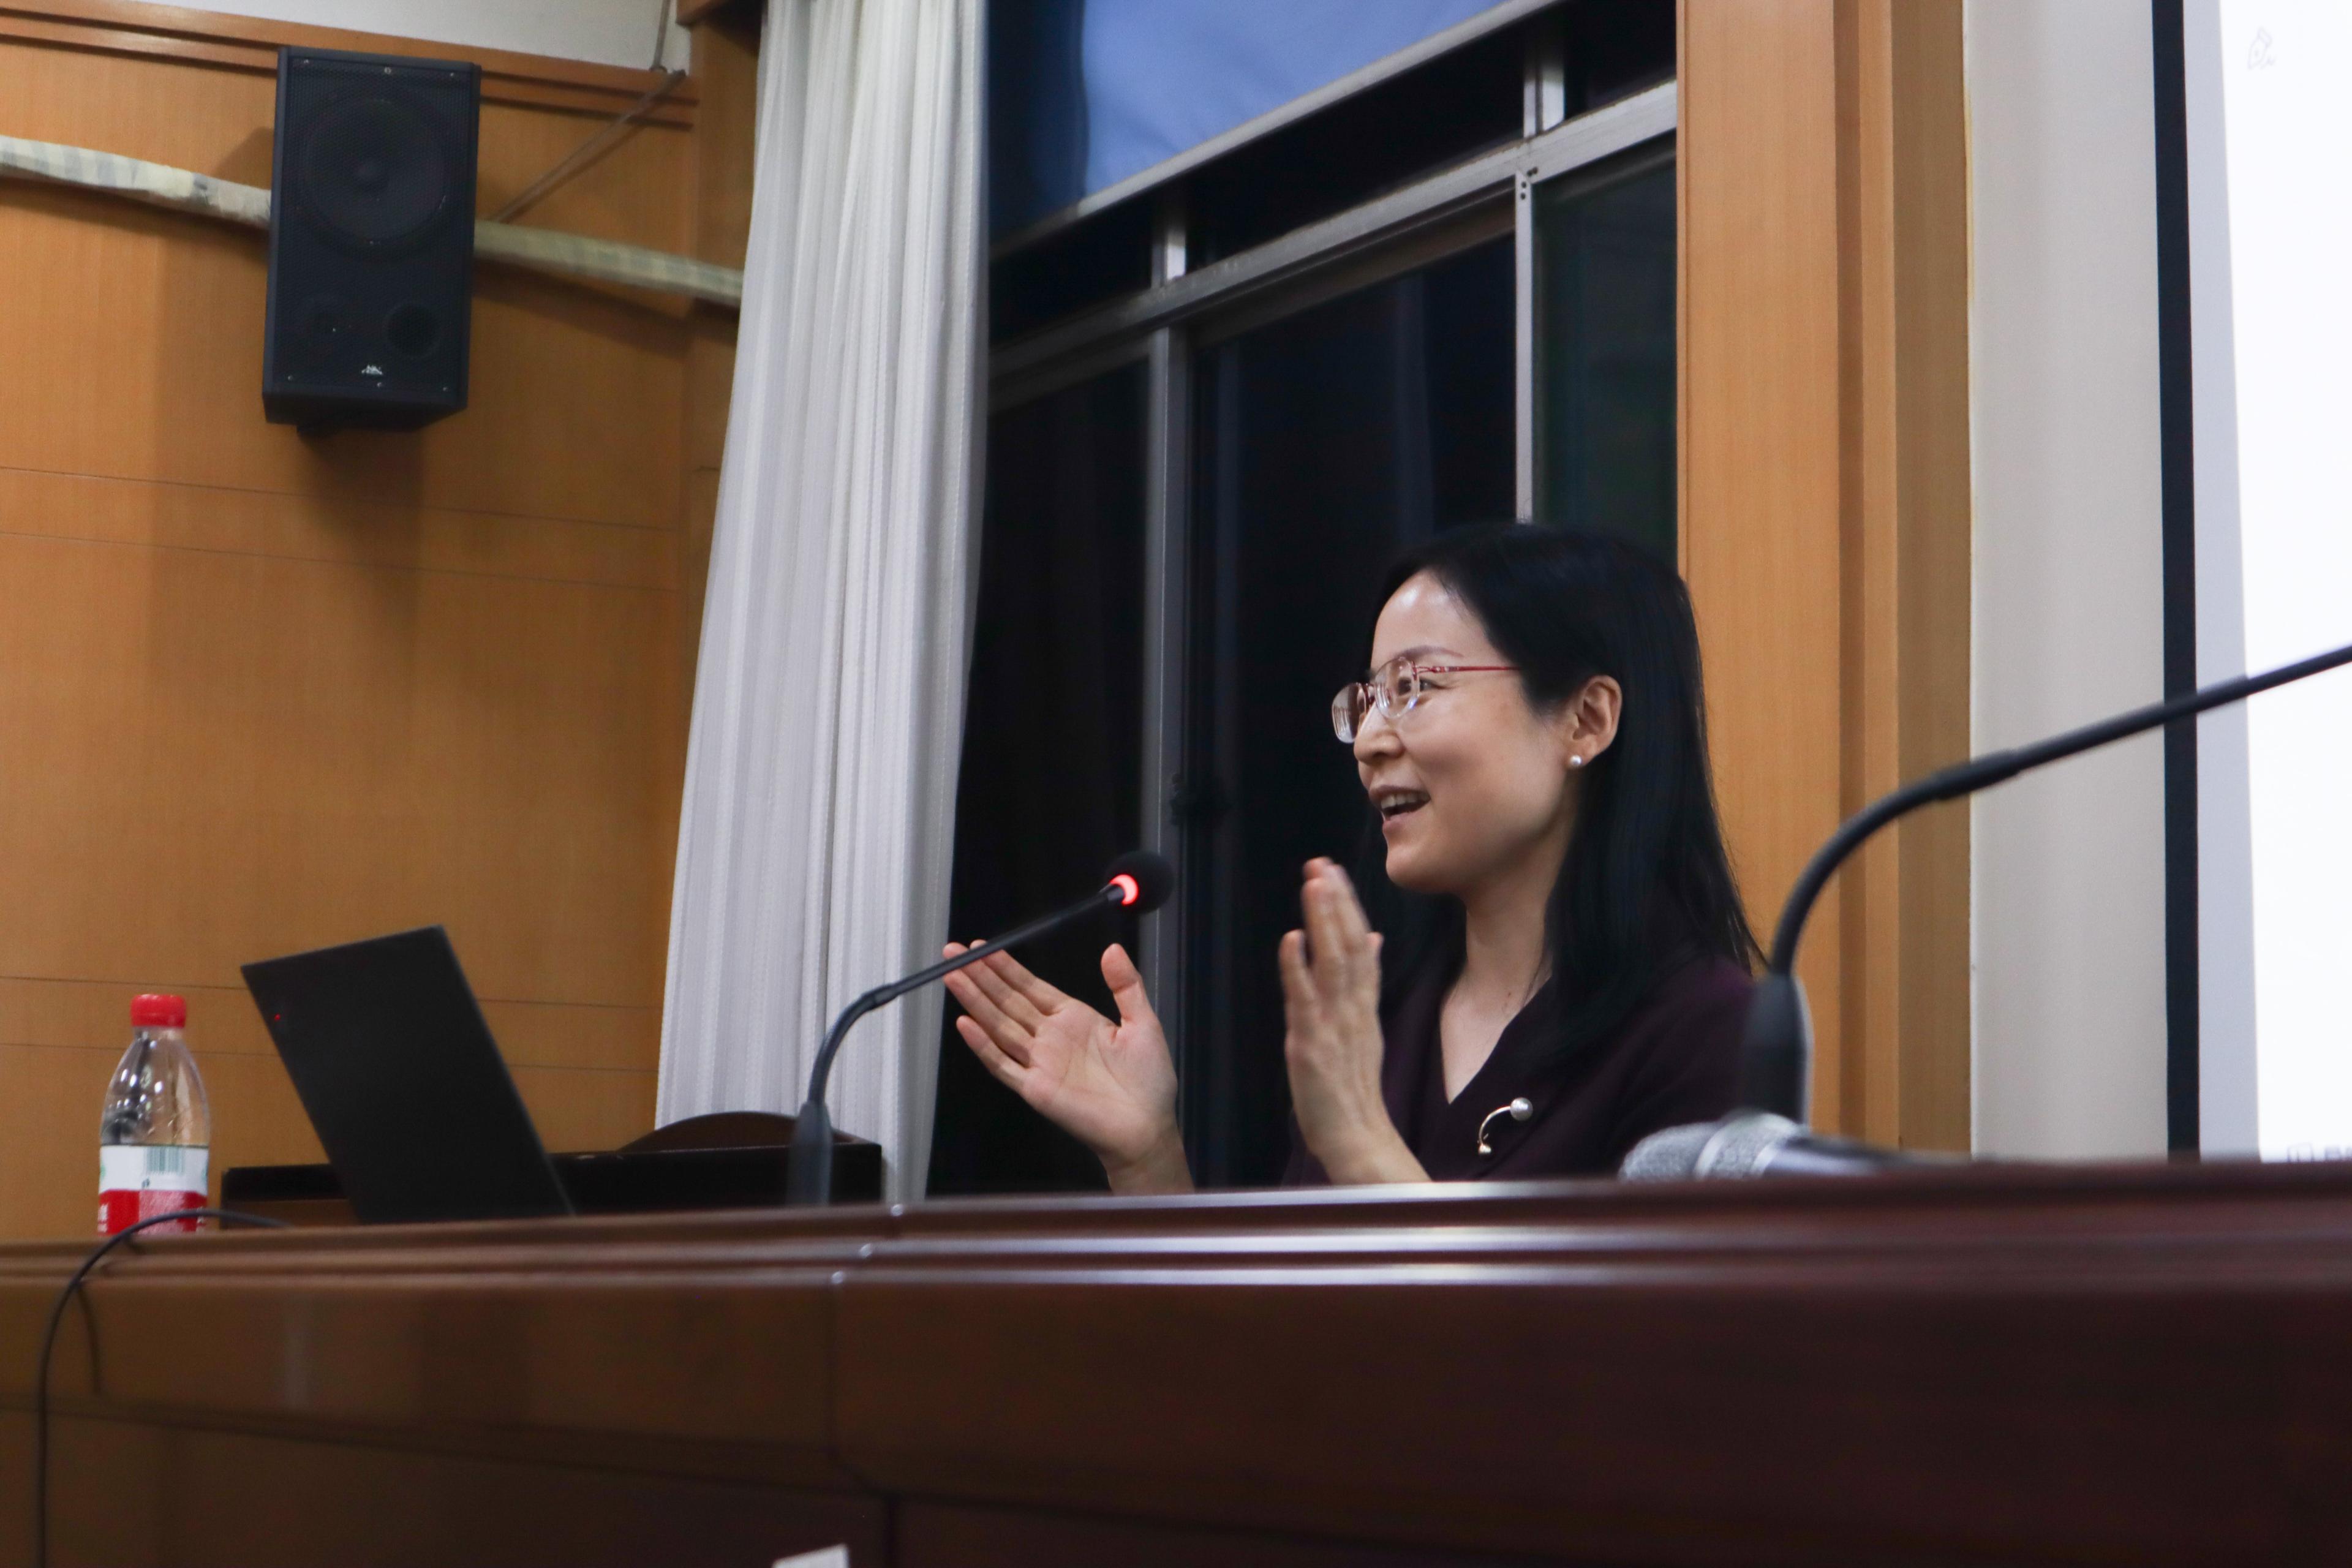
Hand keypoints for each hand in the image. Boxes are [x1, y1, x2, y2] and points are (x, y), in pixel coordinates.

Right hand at [942, 941, 1191, 1193]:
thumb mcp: (1143, 1023)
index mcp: (1073, 1018)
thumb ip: (1126, 985)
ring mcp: (1039, 1062)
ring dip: (975, 1001)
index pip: (1031, 987)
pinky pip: (1003, 1064)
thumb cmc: (1148, 1079)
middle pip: (1007, 1001)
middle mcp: (1050, 1037)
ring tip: (952, 977)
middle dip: (980, 976)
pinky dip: (983, 1045)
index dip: (1006, 967)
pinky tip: (965, 1024)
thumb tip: (1112, 948)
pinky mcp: (1034, 1088)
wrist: (1146, 1127)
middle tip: (952, 952)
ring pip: (999, 1026)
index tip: (983, 947)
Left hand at [1280, 860, 1426, 1184]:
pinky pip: (1306, 1001)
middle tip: (1322, 864)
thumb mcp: (1366, 1029)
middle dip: (1336, 901)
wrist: (1358, 1138)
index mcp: (1364, 1005)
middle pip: (1349, 944)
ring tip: (1315, 884)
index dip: (1347, 905)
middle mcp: (1353, 1009)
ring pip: (1333, 962)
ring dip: (1323, 921)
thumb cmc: (1353, 1088)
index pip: (1359, 944)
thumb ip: (1365, 983)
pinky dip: (1299, 968)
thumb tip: (1371, 939)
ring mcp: (1334, 1025)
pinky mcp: (1313, 1046)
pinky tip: (1291, 941)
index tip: (1334, 870)